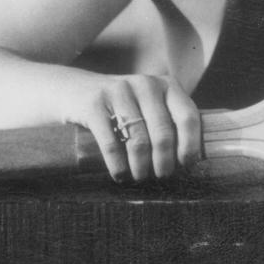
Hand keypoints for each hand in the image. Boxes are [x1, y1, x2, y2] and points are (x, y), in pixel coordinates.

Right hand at [63, 71, 202, 181]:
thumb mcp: (148, 105)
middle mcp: (146, 84)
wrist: (72, 90)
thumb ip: (168, 122)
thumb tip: (191, 163)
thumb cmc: (121, 107)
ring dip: (141, 167)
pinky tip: (120, 175)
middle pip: (163, 133)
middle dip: (165, 162)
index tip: (186, 165)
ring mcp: (119, 91)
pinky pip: (112, 143)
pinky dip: (118, 165)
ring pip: (139, 140)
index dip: (190, 145)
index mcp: (167, 85)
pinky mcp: (94, 104)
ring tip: (140, 178)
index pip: (188, 116)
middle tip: (162, 177)